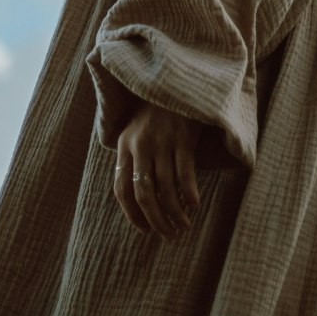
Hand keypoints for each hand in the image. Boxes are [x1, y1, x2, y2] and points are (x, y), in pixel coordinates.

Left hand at [115, 98, 203, 241]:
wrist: (175, 80)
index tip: (145, 231)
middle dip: (156, 220)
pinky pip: (185, 174)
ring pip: (166, 189)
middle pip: (144, 194)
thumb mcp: (136, 130)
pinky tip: (194, 205)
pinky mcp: (184, 136)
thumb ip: (133, 158)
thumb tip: (137, 200)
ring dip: (175, 213)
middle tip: (168, 235)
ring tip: (183, 226)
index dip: (132, 215)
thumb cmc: (156, 111)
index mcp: (125, 145)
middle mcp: (141, 144)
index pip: (122, 189)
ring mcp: (162, 140)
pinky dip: (189, 194)